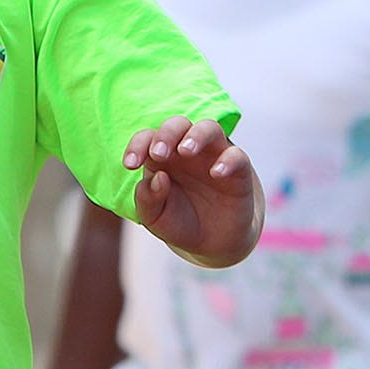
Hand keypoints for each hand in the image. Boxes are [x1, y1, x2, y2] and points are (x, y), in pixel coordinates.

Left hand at [123, 117, 261, 268]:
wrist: (212, 244)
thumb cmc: (179, 222)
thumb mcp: (155, 218)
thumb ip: (148, 199)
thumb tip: (157, 177)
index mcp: (162, 157)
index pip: (148, 138)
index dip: (137, 145)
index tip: (131, 164)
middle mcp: (187, 150)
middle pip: (178, 124)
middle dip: (166, 134)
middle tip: (158, 153)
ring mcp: (214, 156)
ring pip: (209, 128)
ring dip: (196, 135)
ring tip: (185, 151)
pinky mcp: (238, 170)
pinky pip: (237, 155)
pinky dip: (227, 160)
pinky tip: (216, 174)